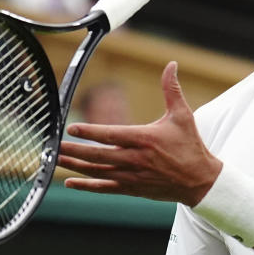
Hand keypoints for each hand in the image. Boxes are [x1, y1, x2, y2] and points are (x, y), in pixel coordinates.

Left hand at [58, 61, 222, 204]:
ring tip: (57, 160)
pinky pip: (105, 188)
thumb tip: (171, 65)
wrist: (199, 181)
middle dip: (74, 151)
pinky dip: (87, 186)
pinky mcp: (133, 188)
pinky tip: (70, 183)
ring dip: (75, 166)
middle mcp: (135, 159)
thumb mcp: (182, 116)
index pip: (110, 135)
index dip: (89, 132)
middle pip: (98, 156)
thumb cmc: (190, 146)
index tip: (71, 128)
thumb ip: (172, 90)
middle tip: (54, 147)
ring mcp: (132, 176)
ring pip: (97, 172)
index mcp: (144, 139)